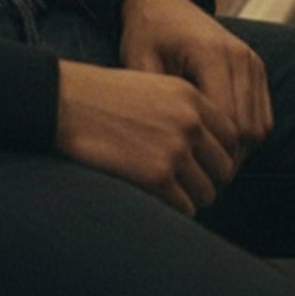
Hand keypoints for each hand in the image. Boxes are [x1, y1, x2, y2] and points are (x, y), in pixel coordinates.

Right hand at [54, 58, 238, 215]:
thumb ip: (182, 111)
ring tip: (166, 191)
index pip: (231, 136)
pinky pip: (185, 206)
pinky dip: (173, 208)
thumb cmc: (100, 97)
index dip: (219, 155)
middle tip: (185, 184)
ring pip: (207, 192)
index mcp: (190, 96)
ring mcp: (175, 149)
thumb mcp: (150, 87)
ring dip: (190, 197)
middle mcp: (189, 121)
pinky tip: (152, 196)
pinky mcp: (158, 176)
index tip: (203, 165)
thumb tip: (206, 149)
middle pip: (224, 168)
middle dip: (208, 179)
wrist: (64, 103)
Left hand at [119, 0, 273, 163]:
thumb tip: (161, 148)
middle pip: (248, 130)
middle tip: (200, 175)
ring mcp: (252, 60)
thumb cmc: (145, 33)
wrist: (161, 1)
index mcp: (210, 54)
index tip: (190, 171)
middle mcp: (239, 56)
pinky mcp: (256, 65)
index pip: (226, 123)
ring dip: (239, 148)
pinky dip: (247, 133)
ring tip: (209, 160)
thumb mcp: (139, 63)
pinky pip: (263, 115)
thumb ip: (155, 102)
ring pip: (260, 127)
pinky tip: (219, 140)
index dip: (211, 154)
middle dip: (227, 157)